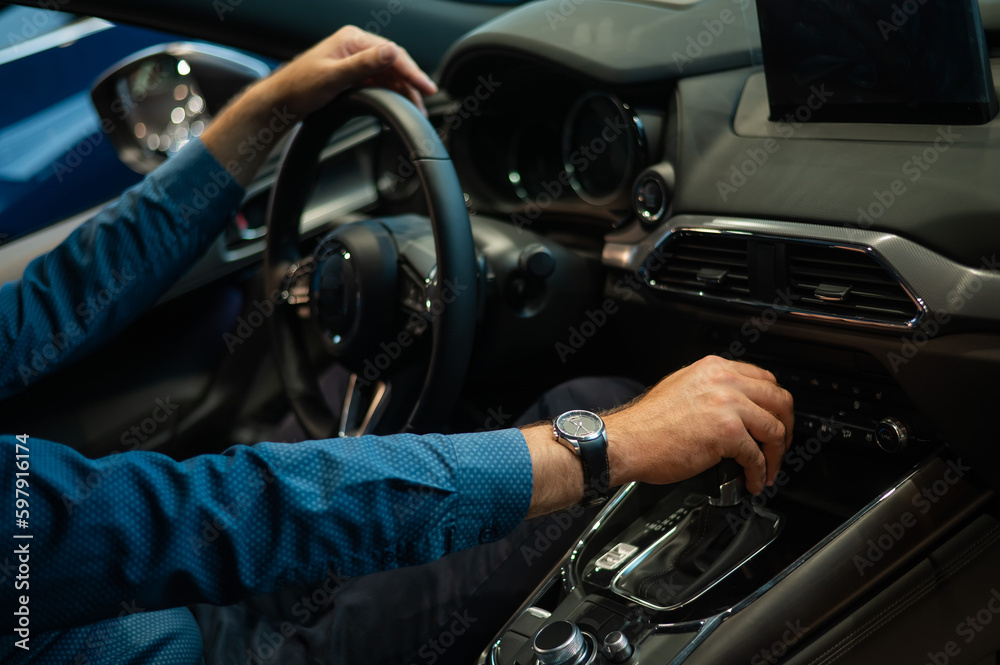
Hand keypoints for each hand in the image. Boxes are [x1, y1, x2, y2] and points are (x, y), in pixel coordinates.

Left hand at [252, 26, 437, 117]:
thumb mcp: (334, 76)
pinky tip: (398, 104)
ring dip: (403, 91)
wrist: (281, 101)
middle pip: (394, 64)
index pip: (392, 54)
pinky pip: (379, 83)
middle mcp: (356, 47)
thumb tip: (391, 51)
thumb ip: (364, 64)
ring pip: (389, 75)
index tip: (428, 87)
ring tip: (415, 109)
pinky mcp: (353, 75)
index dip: (412, 72)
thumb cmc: (299, 87)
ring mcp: (355, 61)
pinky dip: (391, 93)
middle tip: (425, 102)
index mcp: (353, 40)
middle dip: (411, 83)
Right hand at [604, 356, 793, 494]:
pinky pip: (757, 455)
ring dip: (776, 454)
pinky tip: (753, 480)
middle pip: (779, 399)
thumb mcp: (680, 387)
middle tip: (780, 444)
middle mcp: (724, 381)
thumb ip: (709, 389)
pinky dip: (759, 472)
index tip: (774, 418)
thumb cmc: (646, 423)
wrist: (628, 441)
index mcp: (713, 368)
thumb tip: (731, 405)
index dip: (774, 403)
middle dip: (786, 426)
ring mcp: (727, 405)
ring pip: (774, 428)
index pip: (763, 378)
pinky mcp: (727, 432)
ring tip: (768, 469)